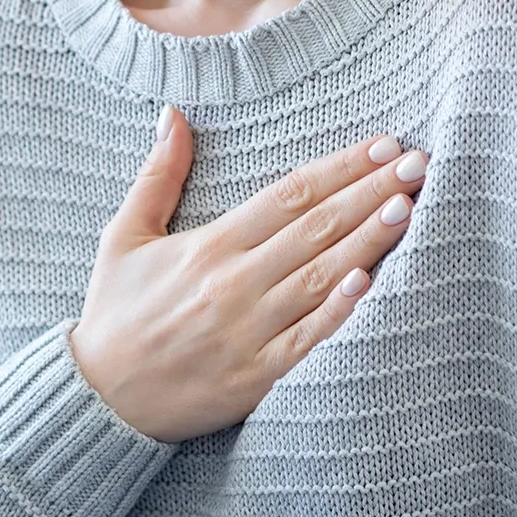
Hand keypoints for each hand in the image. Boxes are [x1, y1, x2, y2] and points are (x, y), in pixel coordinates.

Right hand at [67, 107, 429, 442]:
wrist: (98, 401)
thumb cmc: (115, 315)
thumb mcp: (123, 236)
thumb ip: (157, 176)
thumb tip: (173, 115)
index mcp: (209, 246)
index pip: (289, 195)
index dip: (340, 167)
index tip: (383, 146)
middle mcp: (234, 283)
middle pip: (316, 228)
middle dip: (371, 192)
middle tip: (418, 165)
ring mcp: (248, 331)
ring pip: (320, 277)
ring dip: (369, 240)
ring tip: (409, 208)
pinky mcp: (256, 377)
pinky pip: (307, 340)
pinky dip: (339, 312)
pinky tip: (373, 283)